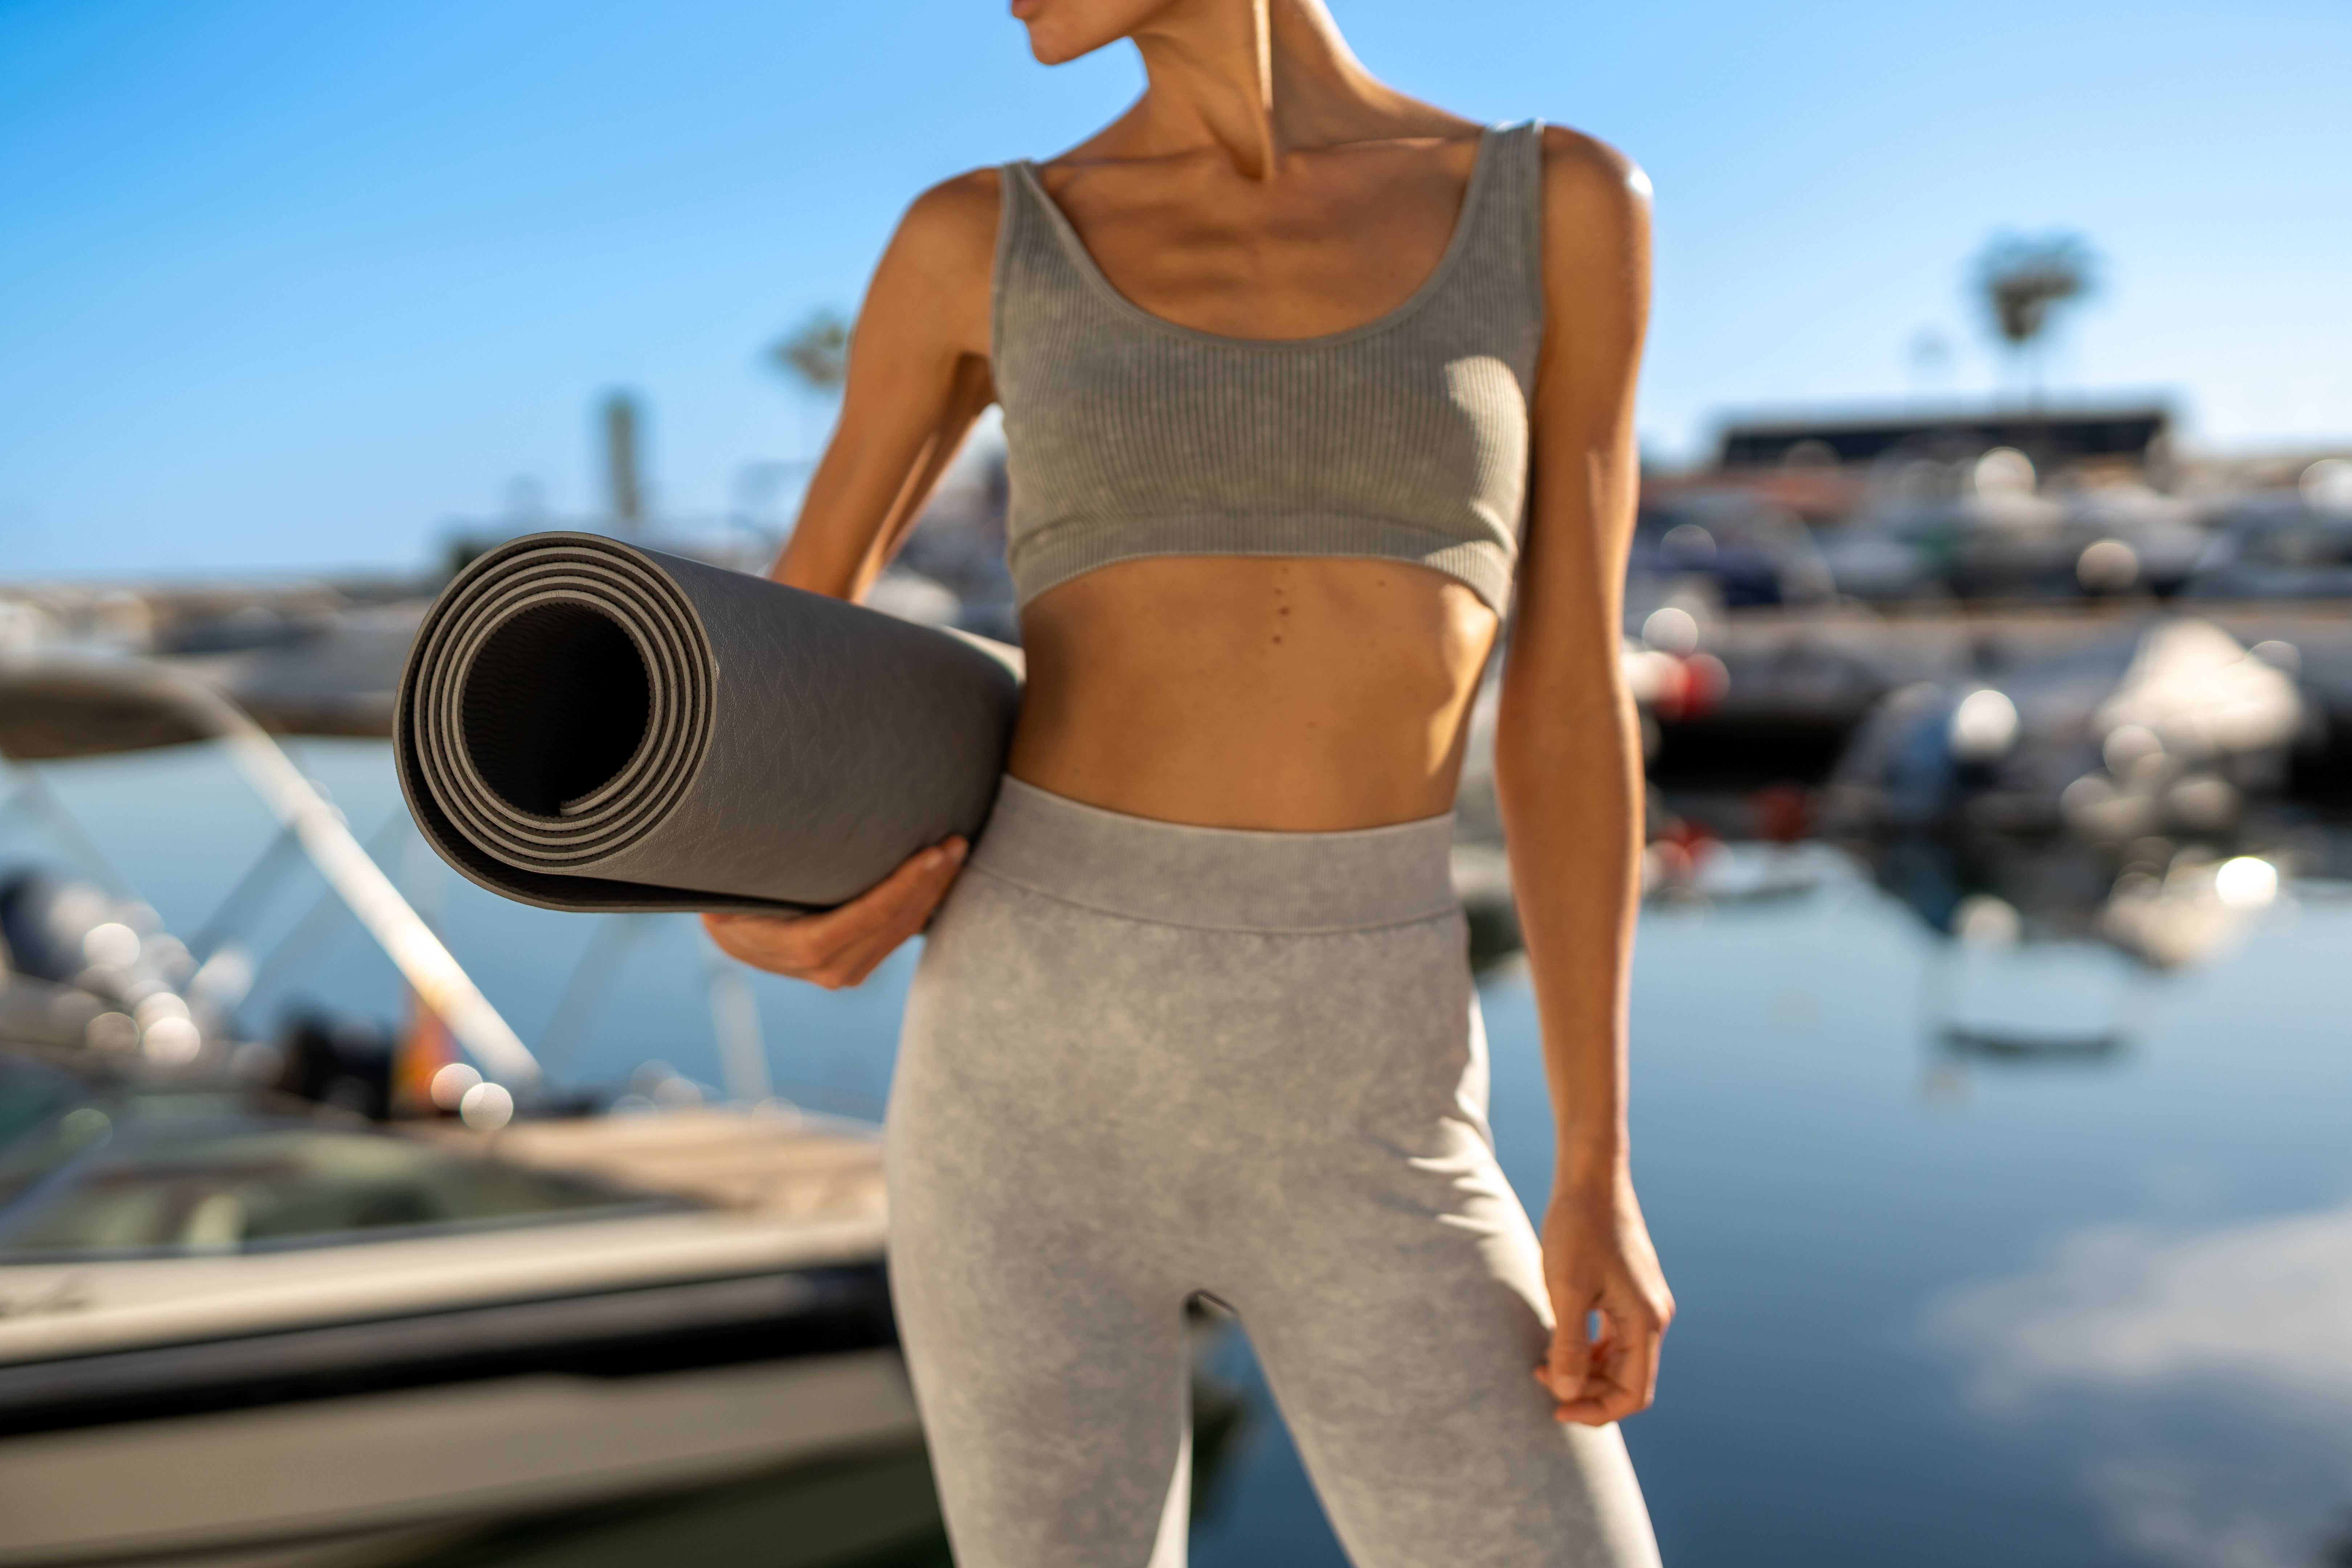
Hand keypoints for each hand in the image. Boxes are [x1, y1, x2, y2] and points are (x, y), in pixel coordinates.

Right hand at [700, 837, 968, 988]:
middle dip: (930, 881)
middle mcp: (830, 969)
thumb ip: (762, 878)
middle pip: (894, 921)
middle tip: (957, 843)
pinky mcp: (858, 966)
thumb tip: (764, 835)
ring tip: (955, 853)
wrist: (733, 939)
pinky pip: (896, 935)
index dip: (905, 883)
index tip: (934, 853)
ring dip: (932, 891)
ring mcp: (846, 973)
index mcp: (804, 948)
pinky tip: (940, 878)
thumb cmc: (731, 905)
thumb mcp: (735, 895)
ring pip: (901, 930)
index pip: (869, 914)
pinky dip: (921, 905)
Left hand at [1532, 1168, 1672, 1425]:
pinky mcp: (1626, 1291)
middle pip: (1627, 1380)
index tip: (1556, 1409)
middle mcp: (1652, 1316)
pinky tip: (1554, 1340)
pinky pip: (1611, 1336)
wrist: (1589, 1177)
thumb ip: (1568, 1345)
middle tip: (1540, 1381)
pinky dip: (1586, 1348)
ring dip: (1584, 1370)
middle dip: (1586, 1391)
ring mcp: (1641, 1303)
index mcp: (1645, 1321)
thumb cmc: (1577, 1228)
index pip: (1634, 1393)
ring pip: (1618, 1359)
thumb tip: (1566, 1394)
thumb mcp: (1566, 1289)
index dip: (1597, 1410)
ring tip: (1541, 1363)